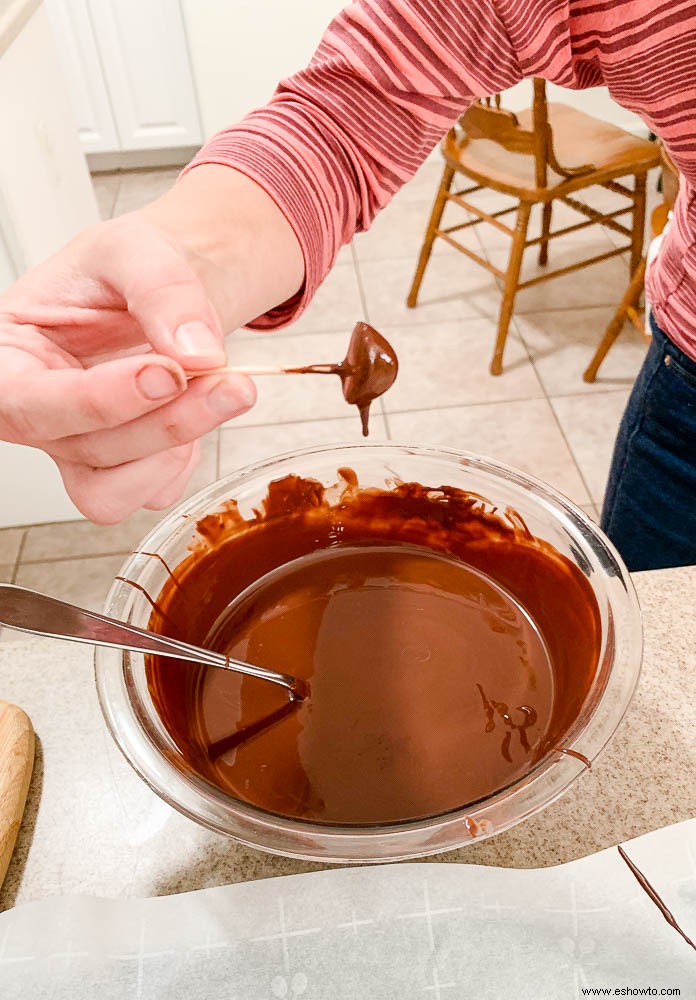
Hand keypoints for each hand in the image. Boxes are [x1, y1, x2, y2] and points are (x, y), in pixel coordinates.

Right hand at [0, 167, 303, 522]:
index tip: (166, 373)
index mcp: (7, 357)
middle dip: (164, 421)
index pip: (24, 401)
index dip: (98, 400)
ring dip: (178, 448)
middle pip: (83, 449)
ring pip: (112, 493)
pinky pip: (153, 494)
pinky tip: (197, 405)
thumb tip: (197, 351)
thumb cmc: (120, 272)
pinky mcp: (120, 471)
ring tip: (222, 390)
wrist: (158, 291)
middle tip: (226, 378)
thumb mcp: (135, 248)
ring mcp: (75, 449)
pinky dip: (188, 459)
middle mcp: (35, 413)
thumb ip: (162, 288)